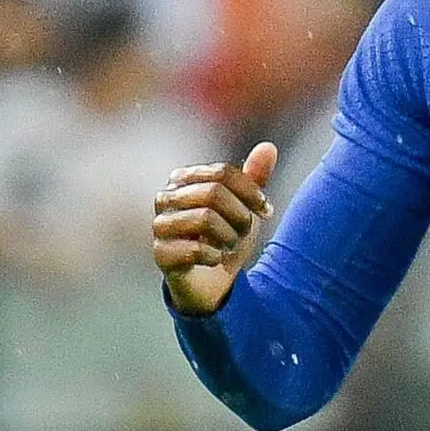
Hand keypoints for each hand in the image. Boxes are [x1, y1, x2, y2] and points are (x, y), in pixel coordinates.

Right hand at [151, 142, 278, 314]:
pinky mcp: (161, 254)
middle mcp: (166, 198)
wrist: (212, 283)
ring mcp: (160, 226)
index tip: (266, 211)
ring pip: (205, 218)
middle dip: (240, 216)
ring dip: (228, 237)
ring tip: (228, 246)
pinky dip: (215, 257)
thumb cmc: (224, 238)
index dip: (251, 192)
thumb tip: (269, 147)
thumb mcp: (244, 207)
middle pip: (213, 192)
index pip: (223, 173)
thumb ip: (254, 179)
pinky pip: (196, 249)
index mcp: (183, 179)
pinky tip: (215, 260)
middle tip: (244, 232)